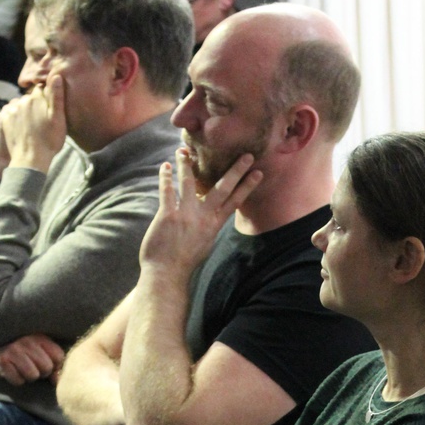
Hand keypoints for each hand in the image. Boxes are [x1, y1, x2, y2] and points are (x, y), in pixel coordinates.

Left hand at [0, 71, 67, 170]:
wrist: (30, 159)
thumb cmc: (49, 141)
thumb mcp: (58, 119)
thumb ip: (56, 96)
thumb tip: (56, 75)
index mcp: (35, 98)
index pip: (42, 89)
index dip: (47, 96)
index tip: (50, 107)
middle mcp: (21, 101)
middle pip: (30, 98)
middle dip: (36, 104)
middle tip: (43, 119)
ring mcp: (11, 110)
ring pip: (21, 106)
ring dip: (26, 111)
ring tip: (33, 126)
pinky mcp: (4, 120)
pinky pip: (11, 114)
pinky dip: (16, 118)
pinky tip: (23, 129)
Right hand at [0, 334, 65, 385]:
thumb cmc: (23, 357)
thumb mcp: (40, 356)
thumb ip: (55, 366)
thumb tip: (58, 381)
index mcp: (40, 337)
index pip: (59, 357)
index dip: (54, 366)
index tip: (44, 364)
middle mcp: (28, 341)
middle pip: (47, 368)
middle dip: (40, 373)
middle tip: (30, 367)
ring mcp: (14, 349)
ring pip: (33, 375)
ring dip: (27, 377)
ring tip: (20, 370)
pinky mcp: (2, 360)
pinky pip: (18, 380)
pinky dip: (16, 380)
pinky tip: (11, 372)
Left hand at [137, 147, 262, 277]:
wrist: (167, 274)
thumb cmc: (185, 261)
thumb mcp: (204, 244)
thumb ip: (208, 226)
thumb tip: (212, 215)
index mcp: (214, 225)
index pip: (235, 202)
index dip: (247, 186)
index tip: (259, 172)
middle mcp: (203, 218)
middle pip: (222, 189)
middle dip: (235, 171)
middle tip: (246, 155)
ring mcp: (186, 215)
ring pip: (189, 183)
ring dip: (187, 164)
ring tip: (184, 150)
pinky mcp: (168, 216)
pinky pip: (168, 191)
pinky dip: (166, 177)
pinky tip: (166, 166)